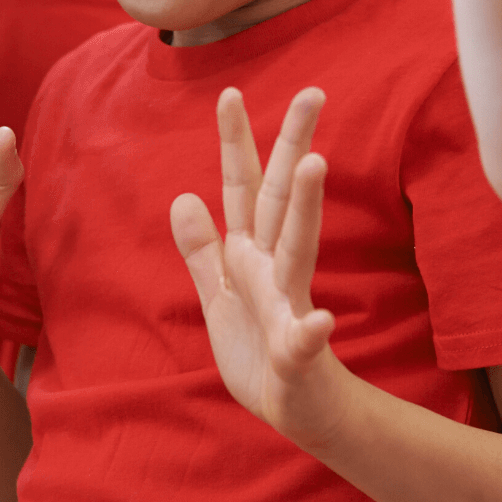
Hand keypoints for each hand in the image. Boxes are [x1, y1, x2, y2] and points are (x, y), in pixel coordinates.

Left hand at [171, 88, 354, 450]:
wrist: (297, 409)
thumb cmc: (259, 350)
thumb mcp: (219, 295)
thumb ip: (203, 249)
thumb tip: (183, 196)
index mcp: (251, 254)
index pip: (243, 188)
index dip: (235, 142)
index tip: (229, 92)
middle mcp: (276, 268)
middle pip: (281, 197)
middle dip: (293, 144)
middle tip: (312, 92)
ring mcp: (290, 305)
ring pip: (297, 247)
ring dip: (305, 206)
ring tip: (315, 164)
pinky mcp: (298, 352)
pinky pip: (303, 339)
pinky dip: (310, 330)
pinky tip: (319, 322)